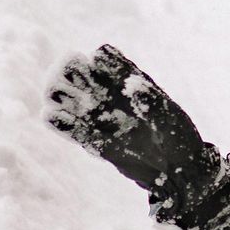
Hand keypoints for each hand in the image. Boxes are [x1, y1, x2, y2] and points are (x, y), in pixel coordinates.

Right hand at [46, 45, 209, 199]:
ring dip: (60, 95)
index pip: (104, 59)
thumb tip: (131, 86)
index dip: (98, 59)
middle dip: (69, 72)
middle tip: (65, 74)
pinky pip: (75, 132)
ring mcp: (103, 120)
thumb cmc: (178, 136)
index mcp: (128, 82)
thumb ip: (147, 100)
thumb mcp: (167, 115)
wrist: (179, 170)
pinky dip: (62, 124)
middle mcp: (112, 98)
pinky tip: (49, 115)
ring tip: (53, 92)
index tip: (95, 63)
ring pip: (73, 102)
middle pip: (82, 77)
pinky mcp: (97, 143)